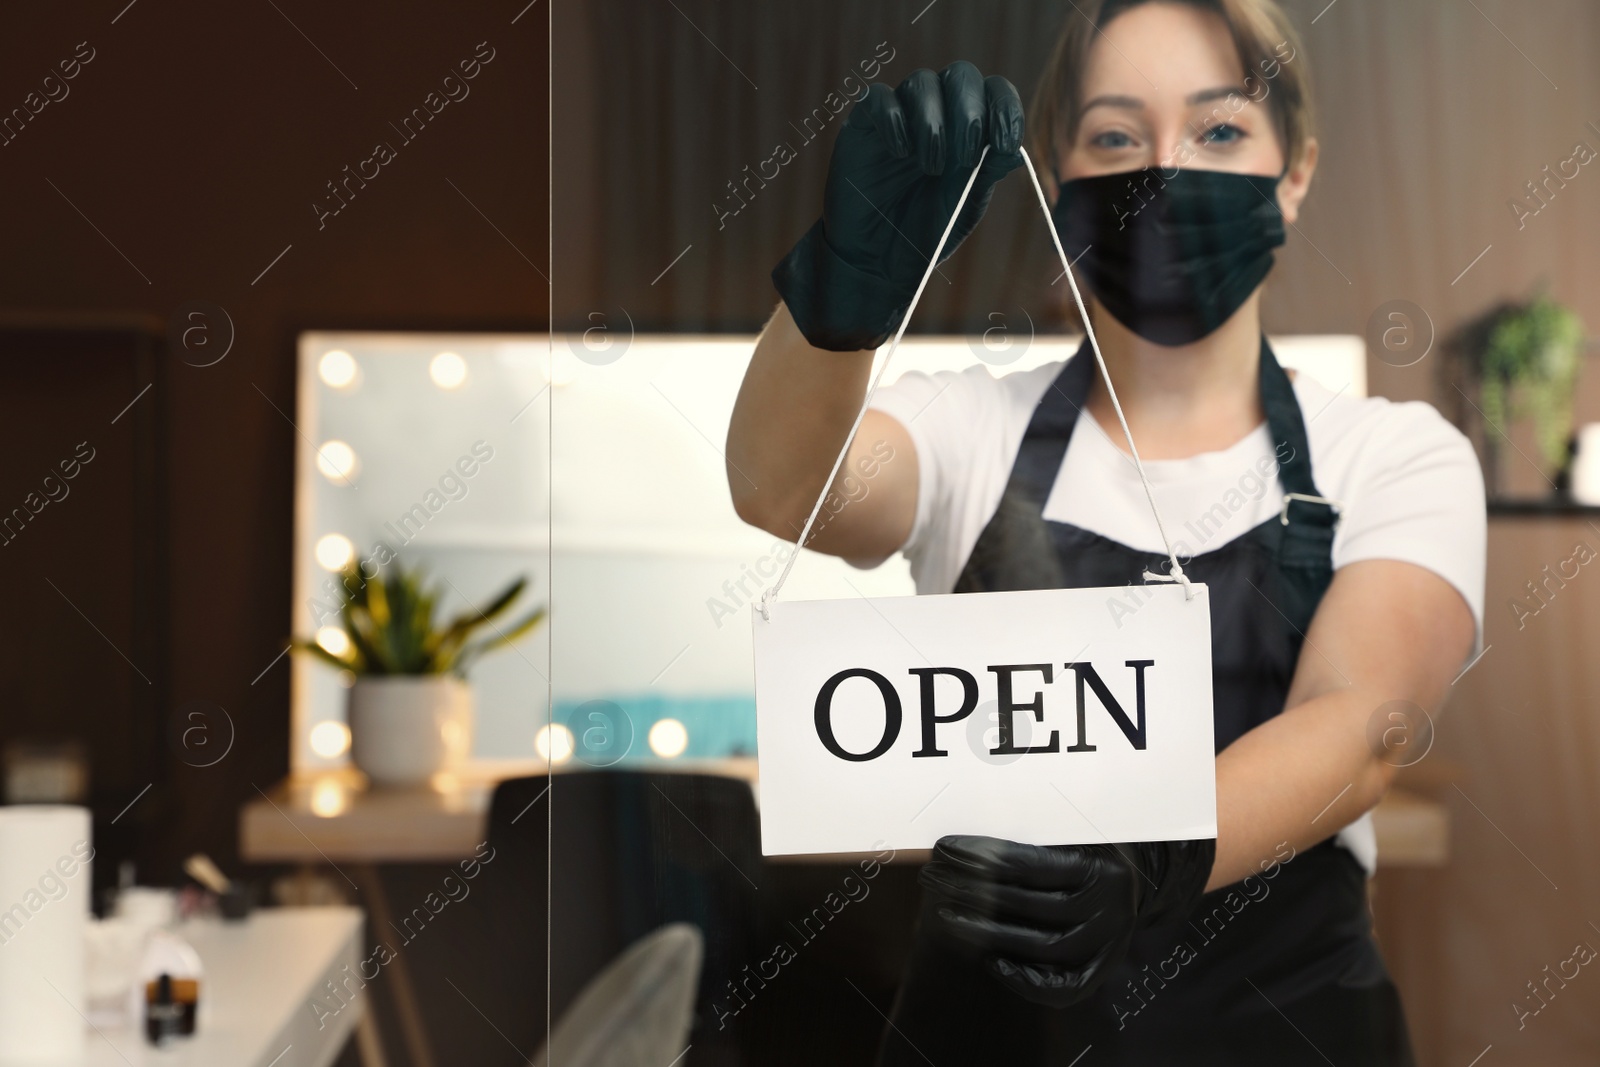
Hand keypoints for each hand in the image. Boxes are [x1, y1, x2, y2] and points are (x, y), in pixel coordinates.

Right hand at [771, 60, 1024, 351]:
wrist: (879, 259)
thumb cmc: (926, 229)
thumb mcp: (968, 202)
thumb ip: (988, 171)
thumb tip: (1013, 148)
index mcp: (969, 125)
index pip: (994, 91)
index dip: (1005, 108)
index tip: (1006, 142)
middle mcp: (937, 112)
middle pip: (961, 75)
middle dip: (969, 112)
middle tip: (964, 157)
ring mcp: (900, 114)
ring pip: (922, 82)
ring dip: (933, 123)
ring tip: (931, 166)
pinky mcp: (863, 123)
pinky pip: (878, 97)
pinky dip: (893, 119)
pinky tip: (900, 152)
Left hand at [918, 835, 1215, 1007]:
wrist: (1136, 882)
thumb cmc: (1089, 846)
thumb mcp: (1072, 828)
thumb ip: (1032, 829)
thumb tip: (969, 825)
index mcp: (1099, 865)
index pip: (1029, 863)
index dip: (981, 857)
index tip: (944, 849)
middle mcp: (1108, 906)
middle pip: (1029, 904)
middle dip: (972, 892)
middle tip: (932, 879)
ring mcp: (1106, 942)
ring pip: (1042, 945)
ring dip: (988, 932)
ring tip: (947, 914)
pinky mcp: (1100, 970)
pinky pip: (1061, 987)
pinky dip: (1024, 979)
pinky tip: (990, 961)